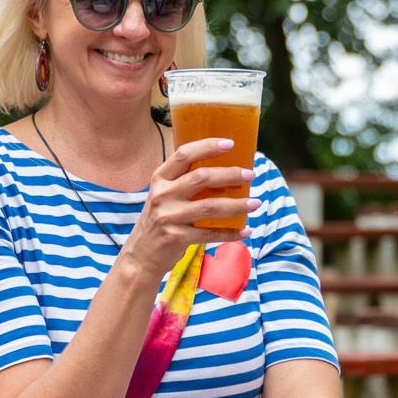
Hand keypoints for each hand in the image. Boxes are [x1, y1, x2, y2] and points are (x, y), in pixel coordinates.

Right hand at [120, 138, 259, 278]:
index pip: (184, 155)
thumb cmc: (161, 219)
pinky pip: (210, 234)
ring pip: (210, 207)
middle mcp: (162, 195)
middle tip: (250, 174)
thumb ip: (185, 181)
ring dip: (237, 205)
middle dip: (230, 174)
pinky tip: (245, 231)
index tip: (230, 143)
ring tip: (256, 203)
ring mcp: (168, 217)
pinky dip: (230, 233)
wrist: (142, 254)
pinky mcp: (176, 238)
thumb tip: (225, 169)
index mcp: (161, 179)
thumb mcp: (164, 195)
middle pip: (201, 178)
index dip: (208, 146)